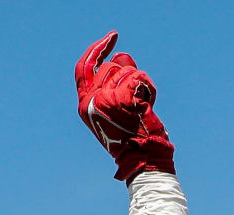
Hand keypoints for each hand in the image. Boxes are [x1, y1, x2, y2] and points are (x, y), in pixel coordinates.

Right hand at [75, 31, 174, 181]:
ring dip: (139, 85)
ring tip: (142, 108)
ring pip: (126, 71)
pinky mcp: (121, 98)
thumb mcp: (116, 111)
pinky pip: (139, 78)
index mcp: (84, 104)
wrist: (144, 159)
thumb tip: (122, 57)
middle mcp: (90, 100)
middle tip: (137, 100)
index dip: (98, 50)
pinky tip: (149, 106)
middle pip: (110, 67)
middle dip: (128, 77)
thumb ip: (113, 86)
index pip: (85, 67)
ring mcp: (104, 98)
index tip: (113, 37)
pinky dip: (149, 89)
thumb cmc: (134, 138)